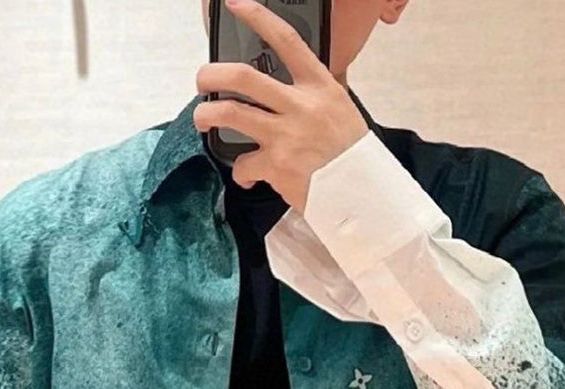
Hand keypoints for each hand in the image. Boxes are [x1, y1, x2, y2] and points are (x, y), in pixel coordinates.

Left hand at [193, 0, 368, 213]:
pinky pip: (243, 164)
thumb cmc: (351, 155)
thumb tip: (289, 85)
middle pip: (242, 76)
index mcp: (319, 87)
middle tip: (202, 81)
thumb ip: (314, 95)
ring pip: (229, 113)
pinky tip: (247, 175)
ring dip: (205, 114)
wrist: (363, 193)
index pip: (286, 41)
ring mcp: (286, 136)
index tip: (235, 3)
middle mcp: (301, 106)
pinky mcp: (277, 166)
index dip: (257, 17)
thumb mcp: (341, 111)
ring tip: (202, 119)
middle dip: (211, 74)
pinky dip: (240, 172)